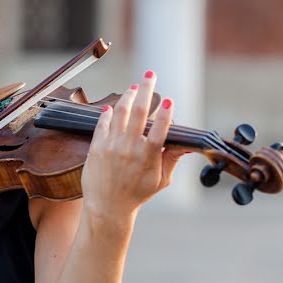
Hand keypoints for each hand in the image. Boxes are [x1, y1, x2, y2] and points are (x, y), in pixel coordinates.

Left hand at [81, 70, 187, 219]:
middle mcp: (129, 148)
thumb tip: (186, 144)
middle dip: (146, 89)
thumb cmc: (136, 195)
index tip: (169, 100)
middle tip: (150, 75)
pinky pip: (102, 124)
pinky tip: (113, 106)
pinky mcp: (96, 148)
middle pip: (138, 111)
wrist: (107, 207)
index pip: (160, 128)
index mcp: (148, 156)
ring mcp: (111, 146)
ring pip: (119, 113)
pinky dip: (108, 113)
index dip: (165, 112)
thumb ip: (172, 159)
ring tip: (133, 88)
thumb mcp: (160, 180)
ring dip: (127, 96)